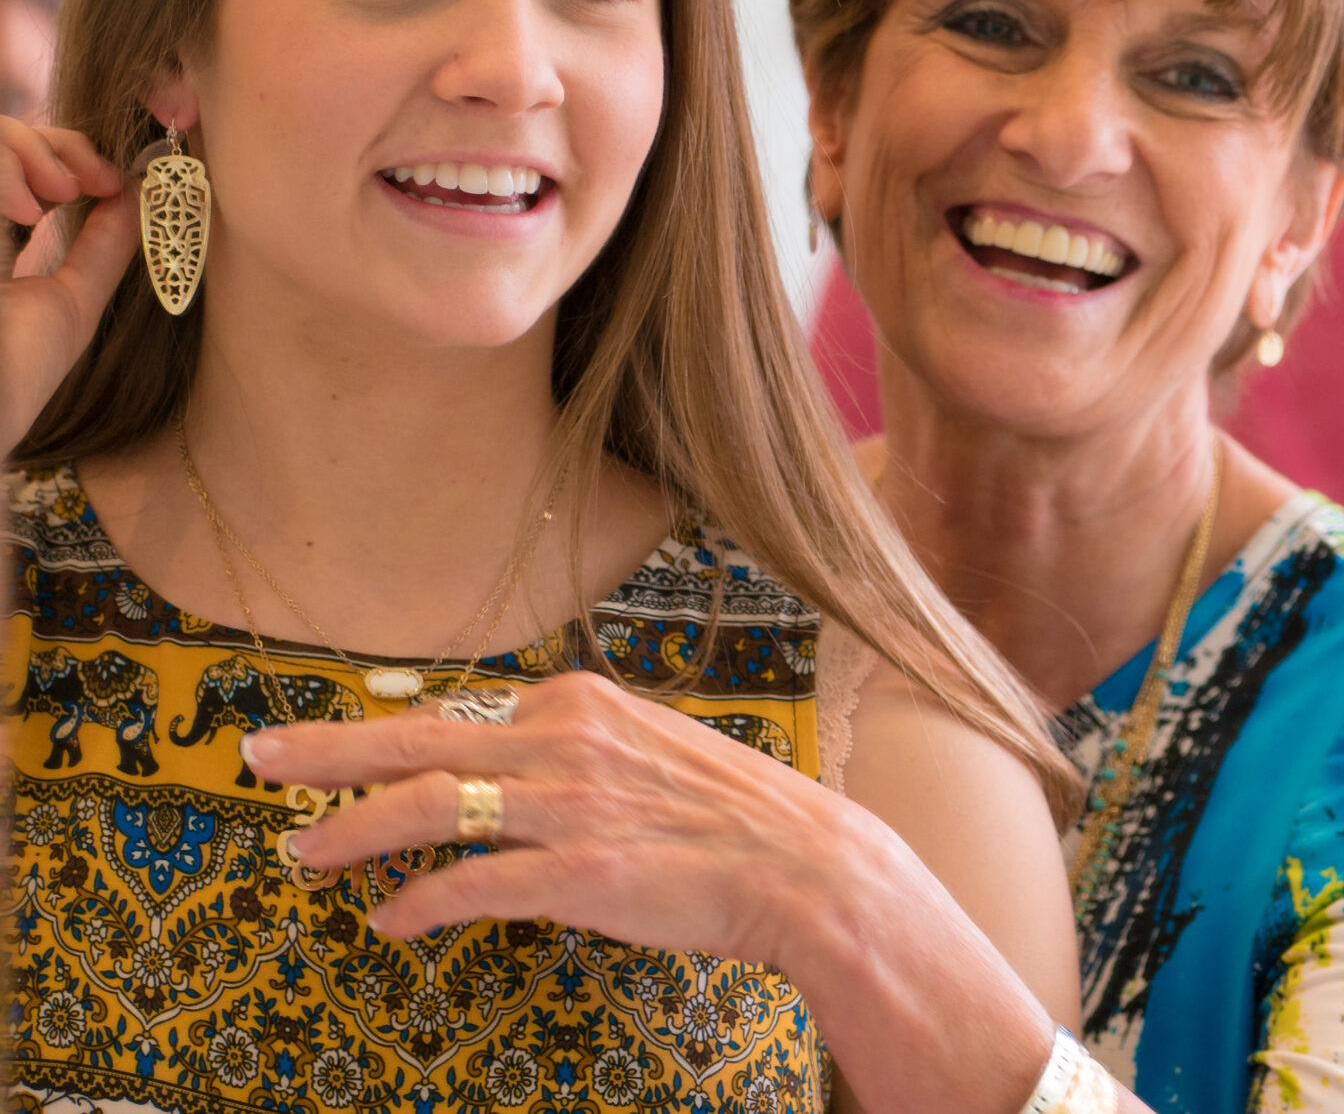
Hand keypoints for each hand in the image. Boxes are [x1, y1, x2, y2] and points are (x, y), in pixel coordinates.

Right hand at [0, 117, 137, 451]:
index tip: (110, 181)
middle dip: (55, 146)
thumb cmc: (20, 369)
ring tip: (52, 200)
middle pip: (4, 137)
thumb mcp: (74, 298)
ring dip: (30, 152)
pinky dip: (4, 170)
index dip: (69, 153)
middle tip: (85, 185)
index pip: (23, 160)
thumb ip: (104, 244)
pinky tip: (23, 213)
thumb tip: (141, 191)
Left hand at [243, 669, 881, 961]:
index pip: (464, 716)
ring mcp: (570, 808)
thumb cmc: (731, 813)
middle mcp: (566, 743)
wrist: (803, 864)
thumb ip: (576, 748)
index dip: (393, 740)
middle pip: (418, 740)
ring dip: (351, 829)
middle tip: (259, 758)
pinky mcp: (578, 875)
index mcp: (581, 704)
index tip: (338, 751)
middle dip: (327, 749)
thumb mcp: (650, 749)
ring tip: (301, 850)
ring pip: (428, 807)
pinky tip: (389, 919)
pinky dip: (418, 901)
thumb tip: (509, 759)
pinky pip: (470, 885)